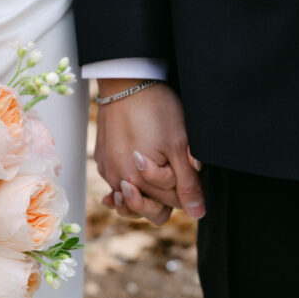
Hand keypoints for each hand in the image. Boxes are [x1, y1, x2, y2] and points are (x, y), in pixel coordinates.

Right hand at [94, 80, 205, 225]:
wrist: (126, 83)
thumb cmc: (156, 111)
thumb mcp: (180, 146)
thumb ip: (187, 183)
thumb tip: (197, 213)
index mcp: (138, 183)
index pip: (170, 205)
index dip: (185, 193)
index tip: (188, 172)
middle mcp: (118, 181)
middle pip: (148, 209)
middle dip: (164, 200)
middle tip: (175, 176)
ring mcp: (107, 171)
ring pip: (131, 199)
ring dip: (144, 194)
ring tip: (155, 176)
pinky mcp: (101, 159)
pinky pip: (115, 182)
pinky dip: (127, 182)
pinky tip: (136, 173)